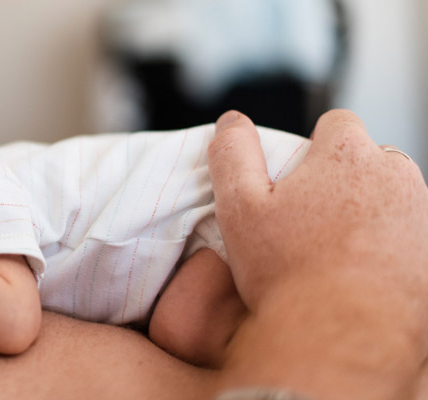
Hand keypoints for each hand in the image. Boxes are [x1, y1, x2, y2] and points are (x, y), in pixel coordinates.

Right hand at [208, 110, 427, 398]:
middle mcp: (395, 175)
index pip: (337, 124)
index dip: (314, 150)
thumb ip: (233, 153)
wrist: (342, 339)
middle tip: (311, 223)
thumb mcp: (239, 207)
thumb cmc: (288, 273)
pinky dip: (390, 245)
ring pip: (390, 198)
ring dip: (370, 213)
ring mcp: (421, 214)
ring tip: (337, 252)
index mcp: (346, 154)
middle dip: (345, 181)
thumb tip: (231, 122)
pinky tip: (363, 273)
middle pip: (369, 160)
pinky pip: (408, 234)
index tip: (297, 183)